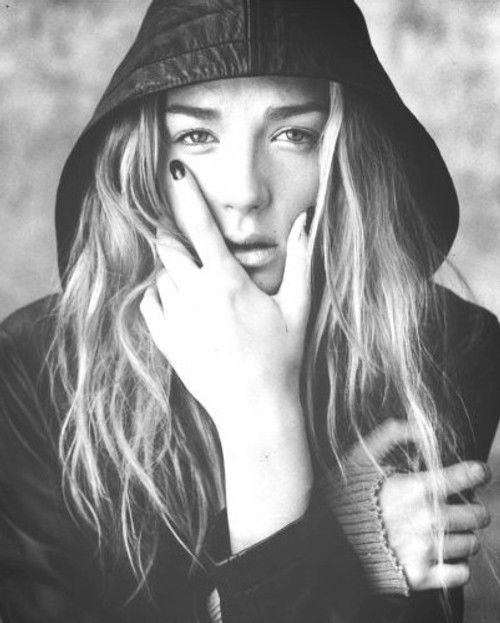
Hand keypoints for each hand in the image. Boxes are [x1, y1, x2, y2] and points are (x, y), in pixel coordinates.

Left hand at [139, 161, 311, 430]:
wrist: (255, 409)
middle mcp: (196, 296)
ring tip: (194, 280)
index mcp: (228, 282)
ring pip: (160, 275)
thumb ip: (301, 259)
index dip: (186, 194)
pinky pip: (149, 303)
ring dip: (171, 269)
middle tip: (187, 237)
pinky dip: (158, 294)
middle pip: (168, 246)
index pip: (200, 226)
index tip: (175, 170)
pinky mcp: (167, 341)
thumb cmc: (282, 358)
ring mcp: (178, 320)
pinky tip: (178, 301)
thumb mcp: (298, 307)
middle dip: (172, 234)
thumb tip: (306, 219)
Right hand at [346, 420, 490, 589]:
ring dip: (464, 537)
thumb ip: (391, 435)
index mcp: (417, 488)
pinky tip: (444, 557)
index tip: (476, 474)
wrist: (323, 544)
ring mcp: (425, 550)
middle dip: (474, 508)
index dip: (477, 472)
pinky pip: (460, 574)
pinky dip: (457, 566)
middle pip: (478, 515)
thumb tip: (418, 426)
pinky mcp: (420, 577)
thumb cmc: (342, 499)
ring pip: (471, 544)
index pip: (470, 476)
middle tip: (463, 508)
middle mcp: (427, 519)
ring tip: (448, 533)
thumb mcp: (360, 459)